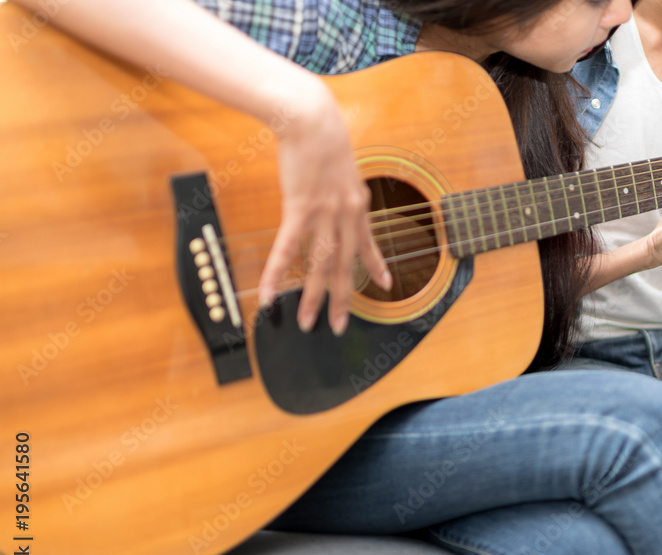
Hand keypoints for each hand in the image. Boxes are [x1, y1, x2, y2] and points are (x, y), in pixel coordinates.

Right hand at [257, 84, 391, 333]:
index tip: (386, 285)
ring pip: (320, 266)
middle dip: (343, 299)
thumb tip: (340, 190)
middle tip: (339, 326)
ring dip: (313, 297)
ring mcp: (325, 214)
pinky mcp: (300, 208)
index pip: (368, 243)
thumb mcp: (343, 165)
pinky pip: (287, 249)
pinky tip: (270, 294)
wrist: (312, 118)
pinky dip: (278, 274)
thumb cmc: (324, 135)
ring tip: (307, 322)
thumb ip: (343, 186)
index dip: (377, 265)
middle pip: (345, 266)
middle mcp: (346, 214)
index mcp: (358, 204)